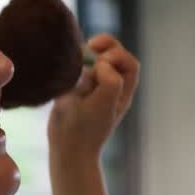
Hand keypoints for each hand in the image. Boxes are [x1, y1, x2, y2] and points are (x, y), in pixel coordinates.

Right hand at [48, 34, 138, 160]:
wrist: (65, 149)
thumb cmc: (86, 129)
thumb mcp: (103, 105)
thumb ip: (110, 81)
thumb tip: (101, 63)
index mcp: (122, 92)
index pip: (128, 62)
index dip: (116, 55)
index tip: (99, 63)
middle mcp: (110, 89)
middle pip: (116, 56)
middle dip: (107, 46)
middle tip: (91, 46)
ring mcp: (92, 89)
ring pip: (96, 60)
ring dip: (89, 54)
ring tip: (80, 55)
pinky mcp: (74, 91)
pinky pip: (79, 70)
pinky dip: (75, 63)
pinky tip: (67, 67)